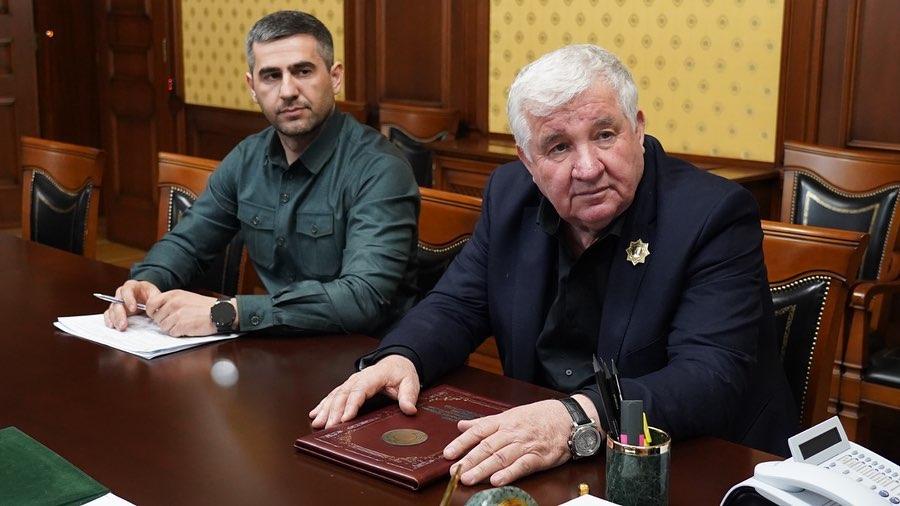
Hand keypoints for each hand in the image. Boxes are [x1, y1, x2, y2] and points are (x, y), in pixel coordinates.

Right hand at [103, 280, 159, 330]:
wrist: (148, 299)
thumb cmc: (151, 295)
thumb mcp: (156, 295)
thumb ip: (154, 300)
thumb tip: (153, 309)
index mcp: (132, 286)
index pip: (127, 290)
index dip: (129, 299)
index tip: (133, 309)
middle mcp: (122, 293)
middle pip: (117, 301)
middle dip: (120, 314)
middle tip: (124, 324)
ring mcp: (117, 302)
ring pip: (112, 309)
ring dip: (115, 319)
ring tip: (121, 327)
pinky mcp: (115, 311)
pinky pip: (108, 314)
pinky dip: (109, 320)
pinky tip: (112, 326)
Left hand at [144, 290, 218, 336]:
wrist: (220, 312)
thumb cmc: (204, 306)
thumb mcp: (186, 297)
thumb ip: (171, 301)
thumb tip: (157, 310)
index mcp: (173, 295)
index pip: (151, 304)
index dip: (151, 312)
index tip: (156, 315)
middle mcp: (173, 303)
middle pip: (156, 318)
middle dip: (164, 321)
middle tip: (176, 321)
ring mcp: (177, 315)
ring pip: (163, 327)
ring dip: (171, 328)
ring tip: (183, 324)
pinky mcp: (182, 325)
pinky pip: (172, 333)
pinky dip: (179, 333)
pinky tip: (187, 328)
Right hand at [309, 354, 419, 428]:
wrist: (396, 361)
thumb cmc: (401, 373)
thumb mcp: (410, 382)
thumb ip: (409, 396)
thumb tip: (409, 409)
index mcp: (373, 376)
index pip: (360, 390)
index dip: (351, 405)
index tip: (345, 419)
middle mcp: (359, 378)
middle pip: (343, 394)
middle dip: (334, 411)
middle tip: (328, 427)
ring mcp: (352, 381)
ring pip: (335, 395)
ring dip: (325, 409)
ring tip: (317, 423)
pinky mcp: (348, 386)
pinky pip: (333, 395)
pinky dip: (323, 404)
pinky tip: (315, 414)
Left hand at [443, 399, 574, 486]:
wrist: (569, 418)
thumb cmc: (539, 416)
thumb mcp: (510, 414)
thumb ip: (484, 422)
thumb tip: (462, 425)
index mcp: (504, 421)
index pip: (478, 431)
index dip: (462, 443)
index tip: (448, 453)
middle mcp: (512, 432)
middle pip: (487, 446)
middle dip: (469, 460)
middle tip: (454, 471)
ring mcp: (525, 445)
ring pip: (501, 457)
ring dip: (483, 469)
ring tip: (469, 478)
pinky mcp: (539, 457)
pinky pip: (522, 466)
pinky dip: (509, 473)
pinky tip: (497, 480)